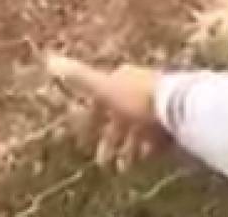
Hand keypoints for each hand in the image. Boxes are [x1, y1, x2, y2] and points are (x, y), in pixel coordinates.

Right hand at [45, 53, 171, 170]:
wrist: (177, 106)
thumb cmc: (137, 97)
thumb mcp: (104, 89)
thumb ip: (79, 77)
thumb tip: (49, 59)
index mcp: (123, 78)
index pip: (102, 99)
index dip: (92, 121)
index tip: (85, 140)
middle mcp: (140, 87)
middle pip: (121, 117)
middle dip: (110, 140)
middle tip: (103, 163)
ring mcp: (158, 104)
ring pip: (138, 129)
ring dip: (128, 148)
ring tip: (123, 168)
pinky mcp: (172, 119)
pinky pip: (156, 135)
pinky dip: (148, 148)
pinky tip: (144, 160)